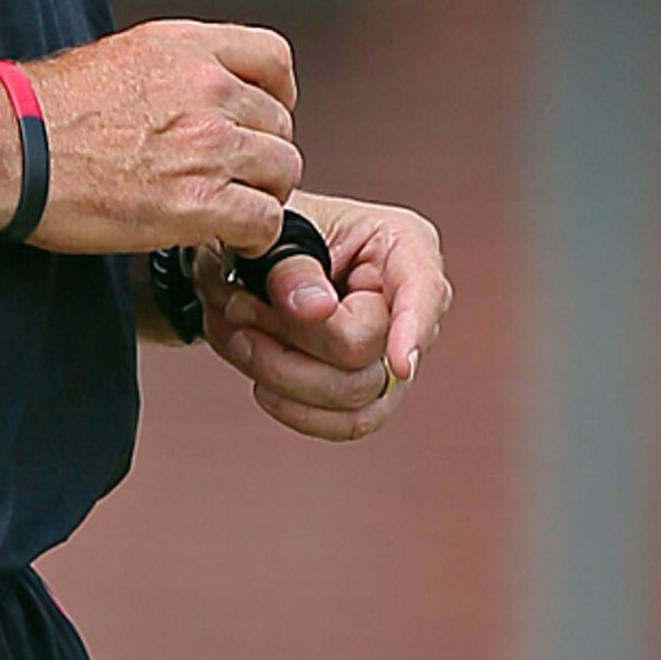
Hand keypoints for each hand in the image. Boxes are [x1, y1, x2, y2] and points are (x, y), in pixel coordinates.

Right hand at [26, 15, 299, 261]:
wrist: (9, 149)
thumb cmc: (40, 112)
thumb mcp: (117, 59)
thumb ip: (169, 71)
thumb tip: (184, 96)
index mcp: (187, 48)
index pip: (274, 60)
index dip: (277, 96)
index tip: (260, 119)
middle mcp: (208, 89)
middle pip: (279, 124)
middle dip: (262, 155)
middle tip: (235, 179)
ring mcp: (209, 145)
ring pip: (282, 171)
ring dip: (262, 195)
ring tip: (232, 211)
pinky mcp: (200, 202)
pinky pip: (264, 221)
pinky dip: (254, 236)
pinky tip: (229, 239)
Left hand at [190, 193, 447, 441]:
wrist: (236, 268)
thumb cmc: (265, 240)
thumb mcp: (270, 235)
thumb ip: (292, 267)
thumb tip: (316, 308)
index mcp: (402, 245)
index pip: (423, 291)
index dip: (414, 327)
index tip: (400, 362)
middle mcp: (407, 304)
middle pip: (366, 353)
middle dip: (294, 339)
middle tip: (240, 307)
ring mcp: (392, 353)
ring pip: (353, 397)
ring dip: (284, 374)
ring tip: (243, 337)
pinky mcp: (368, 391)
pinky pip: (346, 424)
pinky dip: (296, 410)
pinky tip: (263, 384)